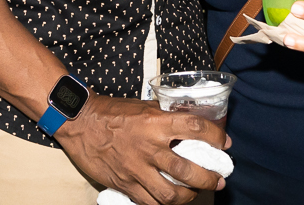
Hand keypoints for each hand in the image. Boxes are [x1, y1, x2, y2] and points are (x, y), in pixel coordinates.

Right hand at [55, 95, 225, 203]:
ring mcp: (136, 169)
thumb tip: (189, 128)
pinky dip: (164, 204)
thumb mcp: (143, 107)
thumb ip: (165, 118)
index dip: (215, 137)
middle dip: (209, 179)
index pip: (195, 128)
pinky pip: (150, 203)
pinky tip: (171, 199)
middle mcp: (148, 147)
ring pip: (171, 194)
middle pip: (188, 170)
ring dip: (189, 196)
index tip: (224, 144)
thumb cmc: (111, 111)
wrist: (79, 123)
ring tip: (196, 193)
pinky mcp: (125, 184)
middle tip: (219, 179)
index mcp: (155, 122)